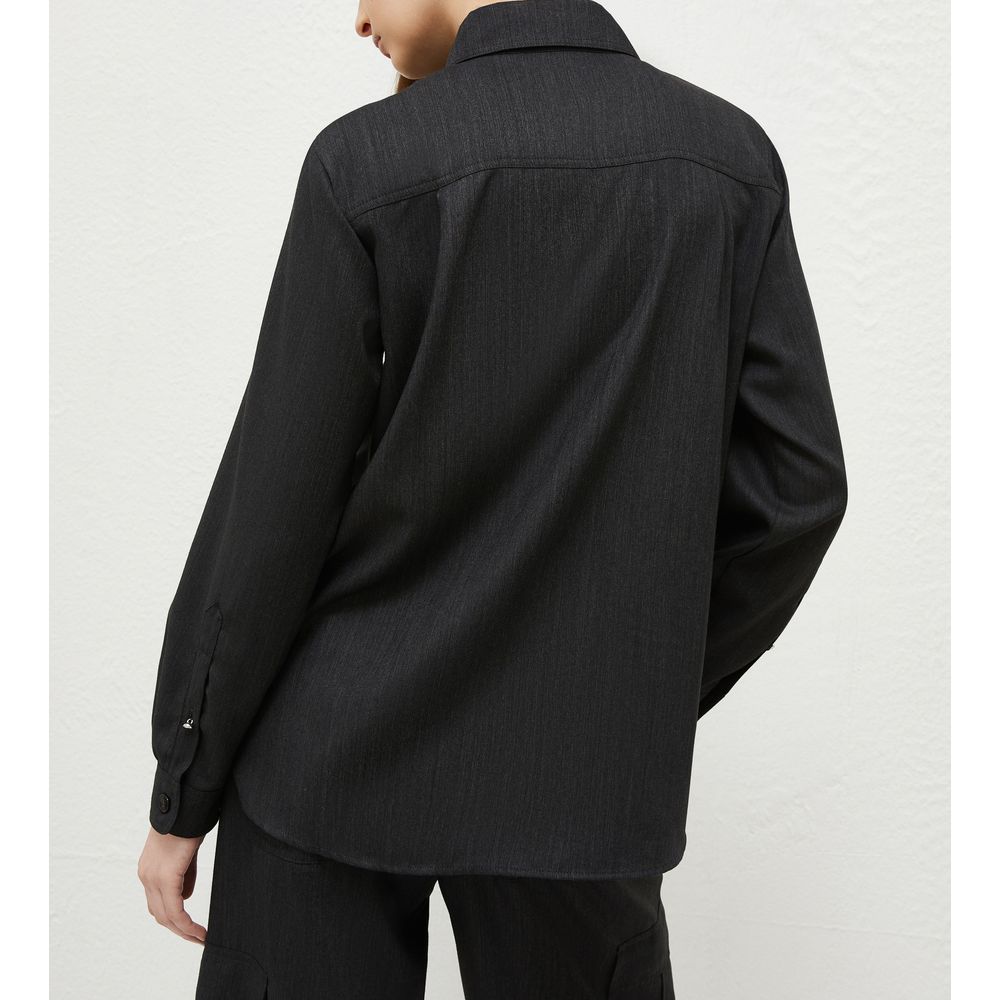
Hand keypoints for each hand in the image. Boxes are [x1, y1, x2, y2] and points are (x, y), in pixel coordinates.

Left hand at [138, 826, 207, 942]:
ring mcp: (153, 878)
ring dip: (183, 930)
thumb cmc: (188, 823)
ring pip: (166, 916)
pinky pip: (175, 910)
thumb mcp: (185, 853)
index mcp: (150, 869)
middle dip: (179, 930)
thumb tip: (186, 896)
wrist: (185, 806)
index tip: (191, 927)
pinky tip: (198, 930)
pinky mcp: (165, 878)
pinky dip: (186, 924)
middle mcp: (147, 876)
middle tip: (197, 939)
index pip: (158, 903)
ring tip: (200, 937)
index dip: (174, 918)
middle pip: (160, 914)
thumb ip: (183, 875)